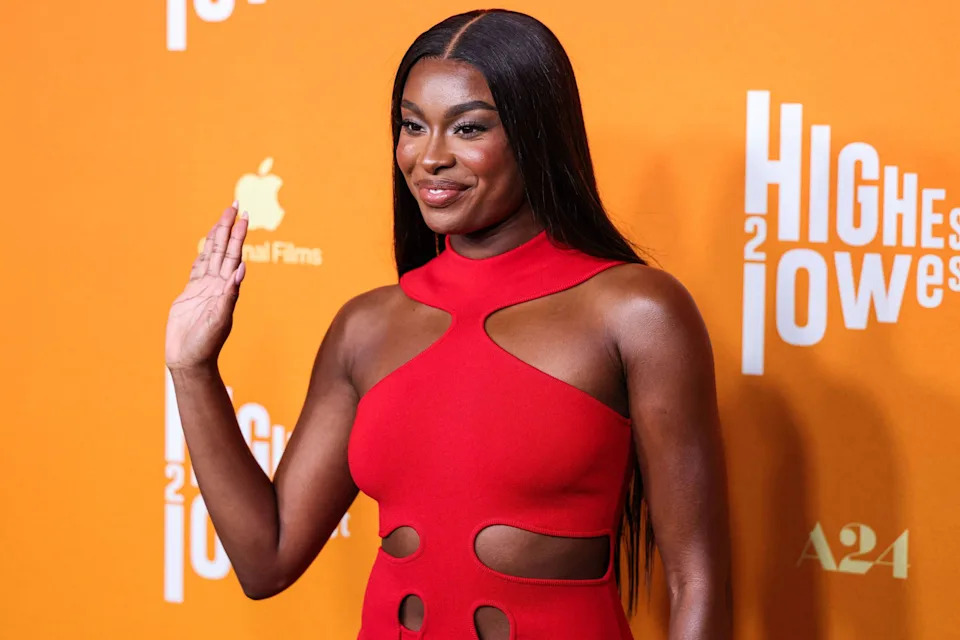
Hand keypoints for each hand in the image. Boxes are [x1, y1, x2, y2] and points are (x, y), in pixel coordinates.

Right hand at [166, 202, 248, 370]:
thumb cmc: (206, 344)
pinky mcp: (190, 295)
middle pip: (223, 249)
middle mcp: (217, 285)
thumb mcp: (220, 319)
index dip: (238, 235)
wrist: (190, 359)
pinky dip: (202, 256)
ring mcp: (203, 288)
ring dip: (216, 237)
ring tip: (223, 219)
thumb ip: (229, 295)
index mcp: (226, 288)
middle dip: (228, 227)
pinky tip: (205, 247)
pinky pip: (197, 269)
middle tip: (234, 205)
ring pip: (210, 255)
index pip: (234, 254)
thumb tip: (241, 269)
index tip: (244, 216)